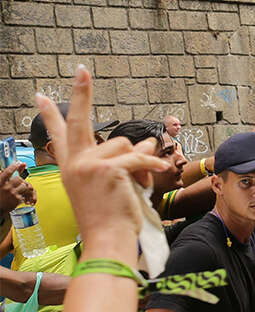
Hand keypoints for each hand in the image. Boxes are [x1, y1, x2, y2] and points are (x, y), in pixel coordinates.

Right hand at [0, 163, 34, 213]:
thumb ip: (6, 174)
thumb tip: (21, 164)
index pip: (8, 171)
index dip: (14, 166)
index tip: (18, 163)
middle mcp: (5, 188)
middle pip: (19, 178)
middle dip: (19, 180)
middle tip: (16, 183)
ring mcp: (12, 194)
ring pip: (24, 185)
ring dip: (22, 187)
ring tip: (17, 189)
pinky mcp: (17, 200)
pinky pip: (25, 193)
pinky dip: (23, 193)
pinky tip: (17, 195)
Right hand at [37, 67, 170, 255]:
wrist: (108, 242)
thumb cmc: (112, 218)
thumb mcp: (117, 184)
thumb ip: (126, 161)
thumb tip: (147, 143)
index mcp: (72, 168)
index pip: (59, 135)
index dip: (51, 115)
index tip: (40, 96)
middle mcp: (76, 163)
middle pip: (78, 120)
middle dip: (80, 92)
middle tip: (80, 69)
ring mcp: (89, 165)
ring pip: (127, 146)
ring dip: (140, 164)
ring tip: (135, 188)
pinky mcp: (108, 169)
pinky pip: (140, 159)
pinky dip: (153, 168)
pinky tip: (157, 177)